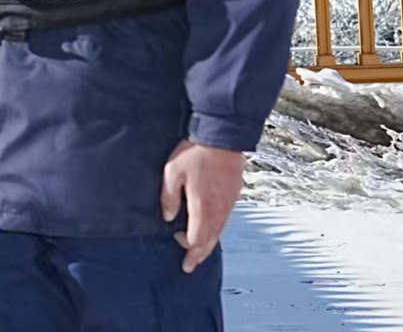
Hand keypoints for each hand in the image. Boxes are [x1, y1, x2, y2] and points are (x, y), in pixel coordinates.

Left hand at [159, 140, 245, 272]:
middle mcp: (218, 210)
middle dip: (199, 255)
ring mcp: (229, 203)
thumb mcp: (172, 172)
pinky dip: (217, 231)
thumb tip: (168, 218)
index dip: (186, 246)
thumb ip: (169, 197)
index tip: (176, 241)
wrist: (223, 137)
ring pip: (219, 232)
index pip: (197, 239)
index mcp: (202, 207)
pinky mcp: (234, 196)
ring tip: (200, 253)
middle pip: (210, 240)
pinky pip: (226, 220)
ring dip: (209, 245)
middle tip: (190, 265)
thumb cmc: (195, 153)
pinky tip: (211, 231)